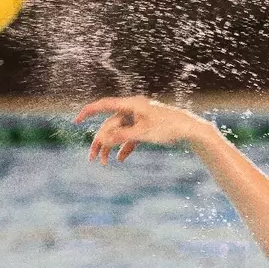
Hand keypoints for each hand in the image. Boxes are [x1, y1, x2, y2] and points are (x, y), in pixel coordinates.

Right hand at [76, 96, 213, 163]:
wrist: (192, 130)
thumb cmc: (169, 128)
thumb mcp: (143, 133)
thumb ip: (121, 136)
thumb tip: (101, 139)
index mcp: (132, 104)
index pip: (104, 105)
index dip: (88, 112)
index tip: (76, 120)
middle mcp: (134, 108)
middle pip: (110, 124)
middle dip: (101, 141)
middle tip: (93, 158)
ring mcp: (140, 117)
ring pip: (120, 131)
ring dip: (112, 146)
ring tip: (106, 163)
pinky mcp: (147, 126)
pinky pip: (131, 135)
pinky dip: (126, 146)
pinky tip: (121, 159)